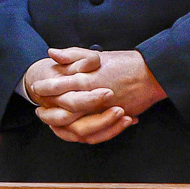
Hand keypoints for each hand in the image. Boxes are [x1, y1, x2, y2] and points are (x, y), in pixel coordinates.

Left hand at [24, 48, 165, 143]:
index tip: (37, 89)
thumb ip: (73, 54)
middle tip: (39, 110)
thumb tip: (51, 53)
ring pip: (76, 127)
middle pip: (64, 111)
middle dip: (49, 112)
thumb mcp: (97, 55)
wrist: (152, 74)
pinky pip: (94, 135)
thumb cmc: (125, 62)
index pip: (59, 87)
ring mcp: (104, 113)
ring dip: (61, 126)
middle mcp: (94, 98)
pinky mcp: (112, 122)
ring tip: (51, 122)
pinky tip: (71, 130)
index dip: (46, 89)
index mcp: (88, 79)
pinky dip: (80, 135)